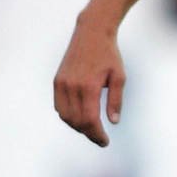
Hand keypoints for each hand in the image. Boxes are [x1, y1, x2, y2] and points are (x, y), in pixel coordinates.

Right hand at [53, 18, 125, 146]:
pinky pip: (58, 106)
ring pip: (65, 116)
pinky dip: (68, 116)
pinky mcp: (57, 81)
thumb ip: (115, 100)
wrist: (91, 34)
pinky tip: (80, 118)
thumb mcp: (119, 77)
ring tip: (91, 130)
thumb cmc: (109, 55)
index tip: (105, 142)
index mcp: (88, 87)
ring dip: (77, 126)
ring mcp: (61, 84)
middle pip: (76, 121)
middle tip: (100, 139)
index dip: (97, 135)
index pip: (89, 120)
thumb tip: (113, 122)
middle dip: (88, 133)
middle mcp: (71, 87)